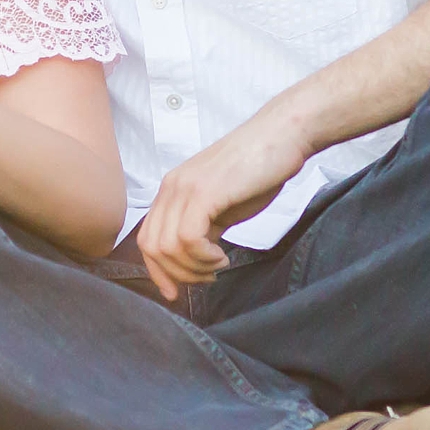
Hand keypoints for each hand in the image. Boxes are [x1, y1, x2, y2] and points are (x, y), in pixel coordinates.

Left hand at [134, 120, 309, 301]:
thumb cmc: (258, 170)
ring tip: (219, 265)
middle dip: (178, 275)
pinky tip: (222, 256)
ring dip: (194, 268)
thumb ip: (203, 227)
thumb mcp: (222, 205)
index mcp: (171, 190)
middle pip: (152, 247)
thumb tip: (193, 259)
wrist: (282, 136)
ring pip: (168, 247)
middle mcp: (171, 187)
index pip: (147, 239)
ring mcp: (186, 188)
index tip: (176, 293)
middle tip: (208, 278)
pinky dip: (203, 257)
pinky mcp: (205, 192)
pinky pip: (188, 238)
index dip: (158, 272)